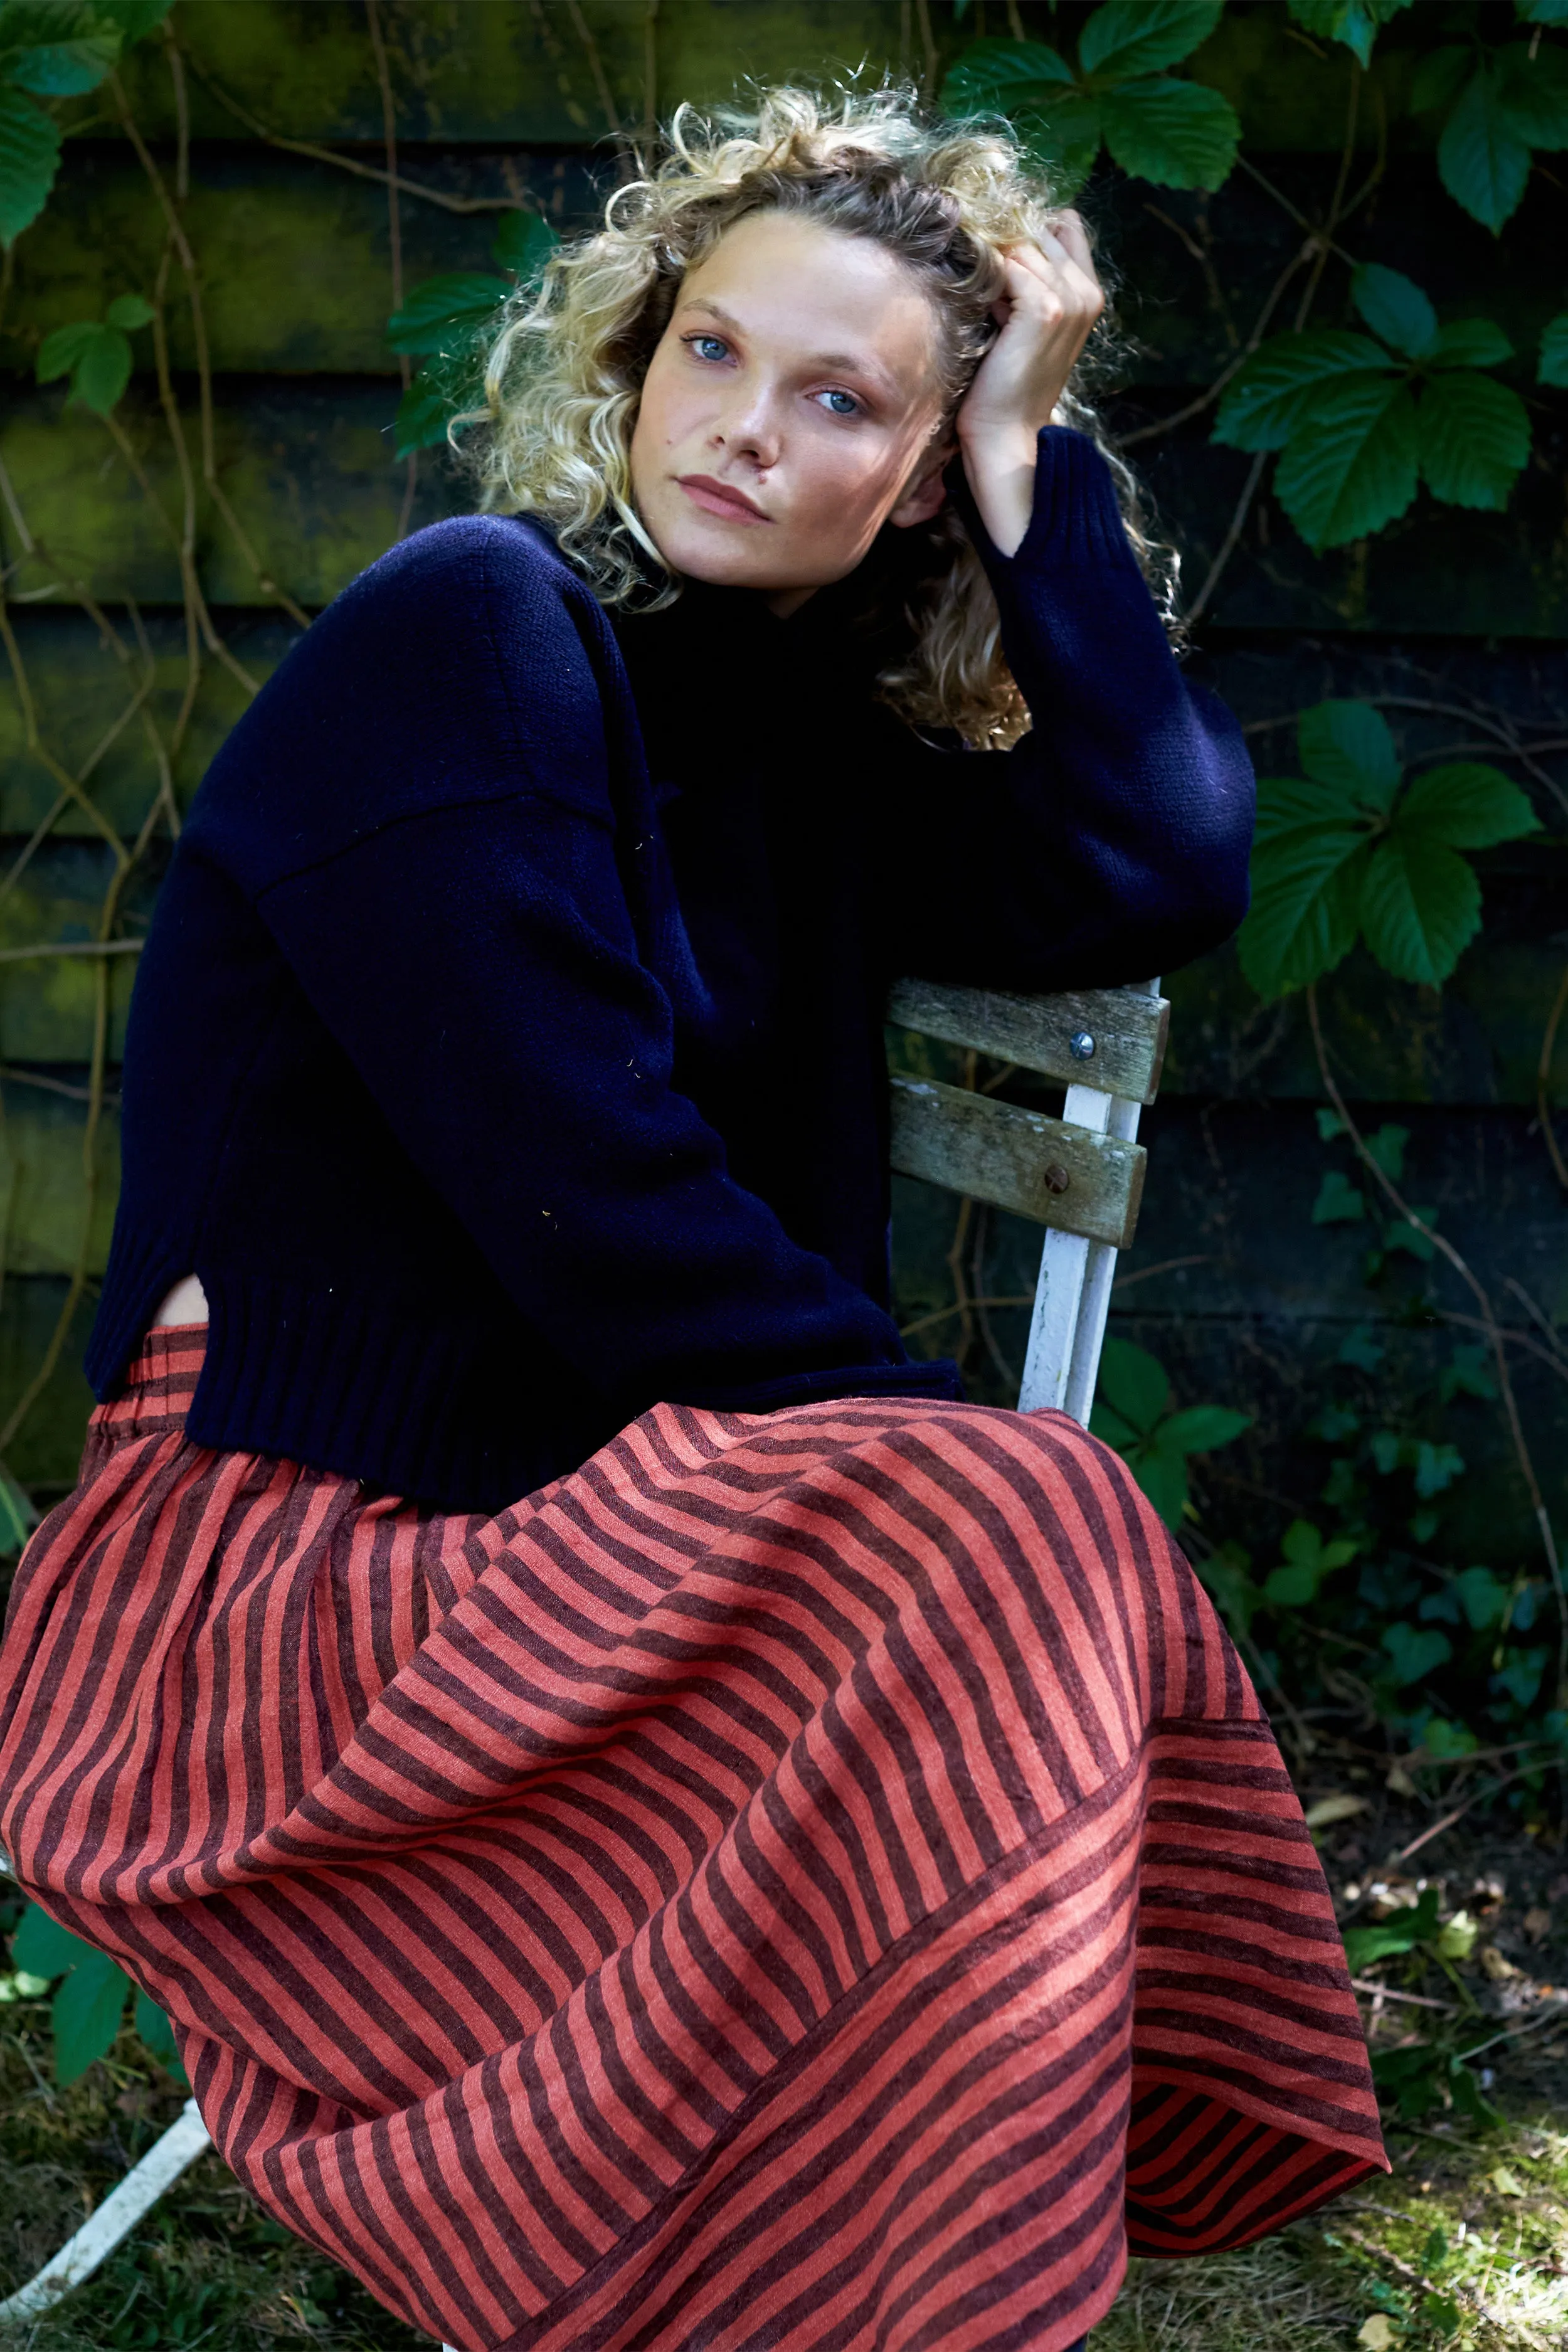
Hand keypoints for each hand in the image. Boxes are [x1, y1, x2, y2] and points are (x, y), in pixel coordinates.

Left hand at [955, 216, 1104, 555]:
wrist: (1006, 433)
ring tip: (985, 306)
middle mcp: (1087, 290)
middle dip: (1005, 246)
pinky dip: (989, 281)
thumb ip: (1024, 279)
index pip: (1063, 224)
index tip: (996, 256)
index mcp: (1088, 291)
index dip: (1026, 231)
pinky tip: (984, 313)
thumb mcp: (1022, 321)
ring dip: (994, 265)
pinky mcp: (1047, 309)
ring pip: (1023, 245)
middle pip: (1039, 229)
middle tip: (986, 287)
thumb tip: (993, 239)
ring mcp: (1071, 298)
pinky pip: (1010, 266)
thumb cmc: (1006, 382)